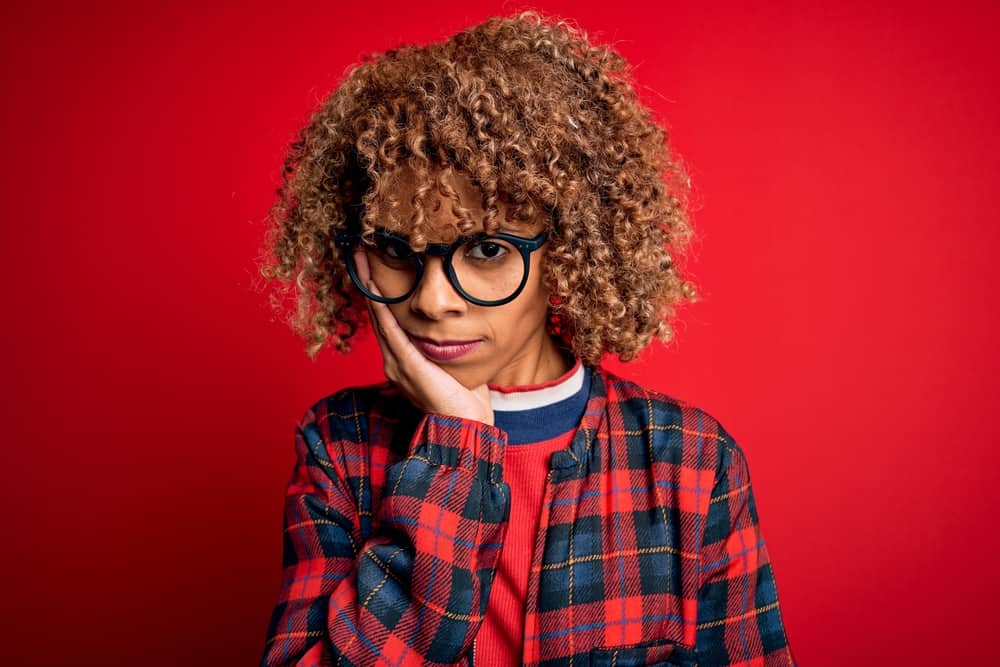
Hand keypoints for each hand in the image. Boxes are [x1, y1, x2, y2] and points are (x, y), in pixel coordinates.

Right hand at [354, 249, 494, 425]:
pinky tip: (375, 291)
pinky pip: (390, 333)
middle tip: (360, 253)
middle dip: (367, 282)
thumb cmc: (463, 394)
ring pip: (379, 319)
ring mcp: (396, 365)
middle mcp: (392, 361)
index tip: (372, 265)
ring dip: (369, 289)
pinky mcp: (406, 367)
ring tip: (362, 262)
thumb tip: (453, 322)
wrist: (466, 422)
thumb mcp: (450, 361)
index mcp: (401, 359)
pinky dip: (381, 310)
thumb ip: (444, 344)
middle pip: (376, 314)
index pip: (385, 319)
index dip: (377, 292)